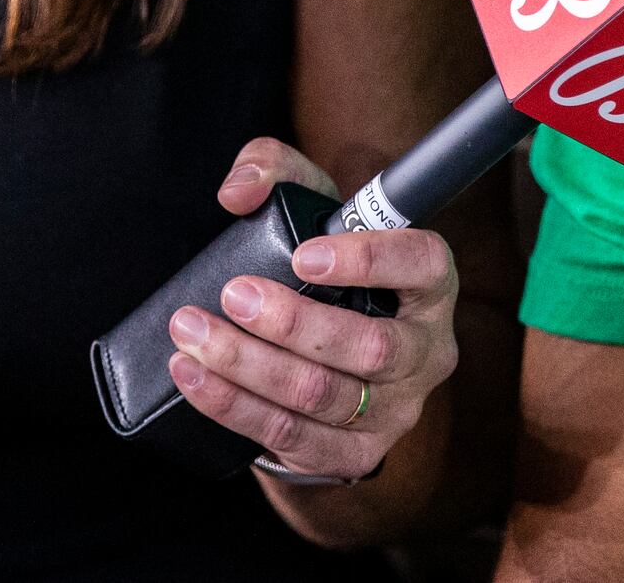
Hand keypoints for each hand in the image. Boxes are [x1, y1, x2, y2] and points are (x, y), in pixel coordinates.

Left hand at [165, 138, 461, 481]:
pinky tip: (193, 378)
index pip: (424, 265)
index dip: (371, 261)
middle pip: (370, 348)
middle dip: (293, 324)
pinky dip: (234, 407)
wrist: (323, 359)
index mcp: (429, 287)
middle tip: (233, 295)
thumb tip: (237, 193)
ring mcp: (394, 410)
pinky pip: (291, 437)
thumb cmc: (321, 268)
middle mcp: (425, 353)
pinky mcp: (352, 453)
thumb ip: (274, 171)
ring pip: (322, 396)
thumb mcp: (308, 208)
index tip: (305, 254)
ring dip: (249, 367)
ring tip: (194, 335)